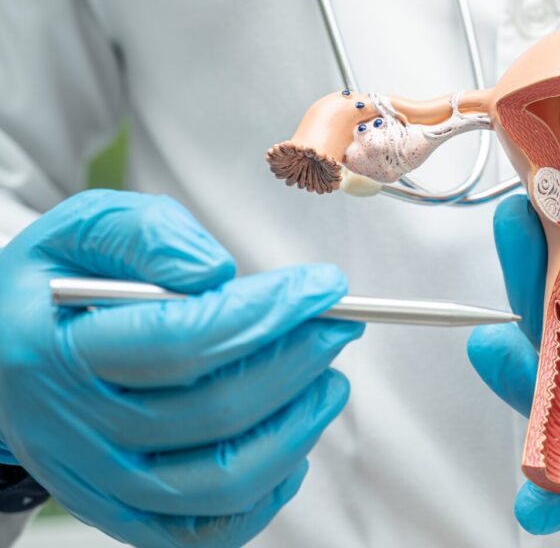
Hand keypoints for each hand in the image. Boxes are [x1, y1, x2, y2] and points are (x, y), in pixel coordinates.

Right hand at [0, 190, 363, 546]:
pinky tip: (292, 446)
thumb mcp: (81, 231)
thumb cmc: (54, 291)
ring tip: (328, 383)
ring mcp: (96, 483)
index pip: (183, 340)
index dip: (269, 313)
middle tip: (337, 328)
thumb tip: (216, 273)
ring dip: (295, 430)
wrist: (0, 360)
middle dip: (296, 364)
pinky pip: (205, 530)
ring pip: (220, 481)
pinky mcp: (120, 514)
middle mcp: (72, 429)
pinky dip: (265, 495)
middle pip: (214, 411)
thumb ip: (146, 234)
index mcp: (53, 352)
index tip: (325, 287)